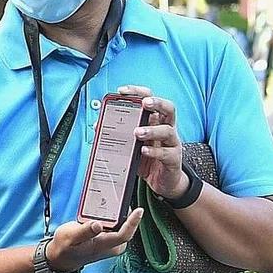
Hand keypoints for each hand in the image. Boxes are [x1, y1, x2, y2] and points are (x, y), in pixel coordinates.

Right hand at [46, 209, 142, 272]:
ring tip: (118, 202)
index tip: (139, 210)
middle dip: (127, 215)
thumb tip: (98, 225)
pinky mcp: (108, 242)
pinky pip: (117, 229)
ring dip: (121, 216)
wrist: (61, 257)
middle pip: (126, 229)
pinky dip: (115, 219)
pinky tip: (110, 211)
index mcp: (102, 245)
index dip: (133, 223)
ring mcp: (110, 245)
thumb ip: (84, 231)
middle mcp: (110, 247)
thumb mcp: (70, 237)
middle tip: (123, 198)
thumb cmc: (65, 248)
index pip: (124, 235)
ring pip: (122, 228)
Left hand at [118, 85, 186, 200]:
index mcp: (156, 121)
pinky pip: (166, 153)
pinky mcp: (173, 159)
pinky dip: (154, 152)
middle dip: (156, 102)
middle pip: (168, 108)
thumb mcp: (131, 145)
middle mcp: (167, 128)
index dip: (138, 92)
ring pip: (167, 130)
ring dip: (151, 130)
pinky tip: (143, 151)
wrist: (163, 181)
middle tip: (144, 103)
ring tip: (137, 132)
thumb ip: (118, 134)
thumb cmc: (148, 159)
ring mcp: (172, 143)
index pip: (150, 99)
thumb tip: (98, 124)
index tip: (123, 91)